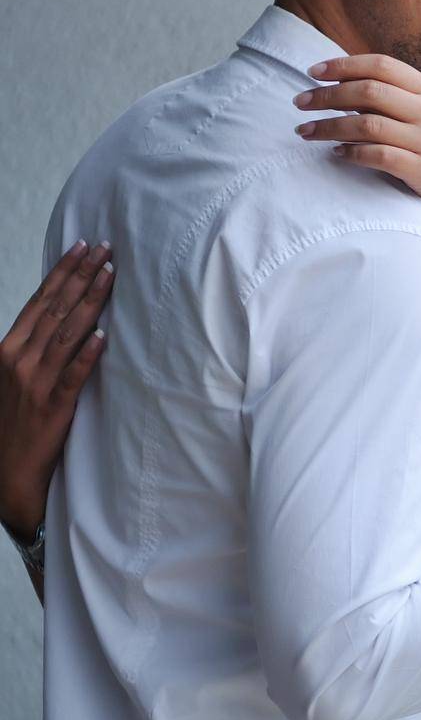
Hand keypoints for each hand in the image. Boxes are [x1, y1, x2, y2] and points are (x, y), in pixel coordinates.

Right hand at [0, 241, 113, 536]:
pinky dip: (87, 355)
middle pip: (55, 309)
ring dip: (91, 302)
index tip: (83, 247)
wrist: (7, 473)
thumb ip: (38, 346)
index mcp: (7, 349)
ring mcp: (35, 383)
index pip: (39, 300)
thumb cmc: (16, 420)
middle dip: (82, 275)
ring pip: (66, 334)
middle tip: (108, 248)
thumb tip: (66, 314)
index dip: (62, 272)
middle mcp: (18, 361)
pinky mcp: (54, 407)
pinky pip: (73, 376)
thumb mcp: (17, 376)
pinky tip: (103, 336)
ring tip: (111, 276)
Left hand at [293, 55, 420, 224]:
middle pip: (369, 91)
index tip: (313, 72)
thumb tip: (341, 86)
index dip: (344, 65)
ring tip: (306, 131)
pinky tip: (335, 154)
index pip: (382, 65)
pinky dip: (351, 153)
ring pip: (367, 124)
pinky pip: (377, 155)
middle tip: (300, 102)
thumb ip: (395, 100)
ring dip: (329, 126)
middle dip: (327, 95)